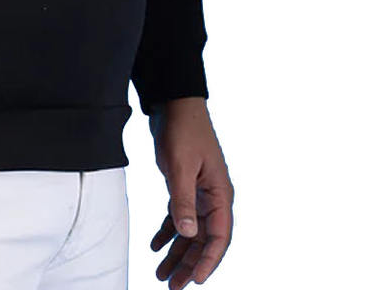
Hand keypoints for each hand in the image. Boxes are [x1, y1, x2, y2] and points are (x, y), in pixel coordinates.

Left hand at [147, 97, 233, 288]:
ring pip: (189, 232)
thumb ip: (182, 200)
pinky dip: (167, 232)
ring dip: (176, 253)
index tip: (194, 281)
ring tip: (160, 274)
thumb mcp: (180, 166)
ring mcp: (199, 193)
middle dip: (188, 265)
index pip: (219, 238)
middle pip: (203, 240)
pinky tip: (155, 246)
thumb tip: (187, 234)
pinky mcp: (184, 186)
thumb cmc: (183, 131)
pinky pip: (178, 216)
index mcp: (220, 195)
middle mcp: (213, 198)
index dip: (208, 261)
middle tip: (171, 287)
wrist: (174, 103)